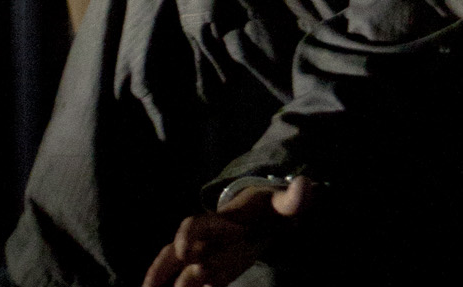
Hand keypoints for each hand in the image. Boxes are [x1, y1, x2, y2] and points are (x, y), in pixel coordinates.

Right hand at [143, 175, 307, 286]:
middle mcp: (205, 239)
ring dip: (161, 280)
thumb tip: (305, 185)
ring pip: (173, 268)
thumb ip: (292, 198)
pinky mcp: (209, 273)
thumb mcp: (282, 202)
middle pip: (177, 249)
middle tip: (157, 285)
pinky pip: (184, 282)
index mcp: (220, 221)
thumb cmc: (269, 207)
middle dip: (167, 265)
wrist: (264, 213)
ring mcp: (203, 256)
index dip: (189, 235)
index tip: (182, 249)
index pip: (199, 225)